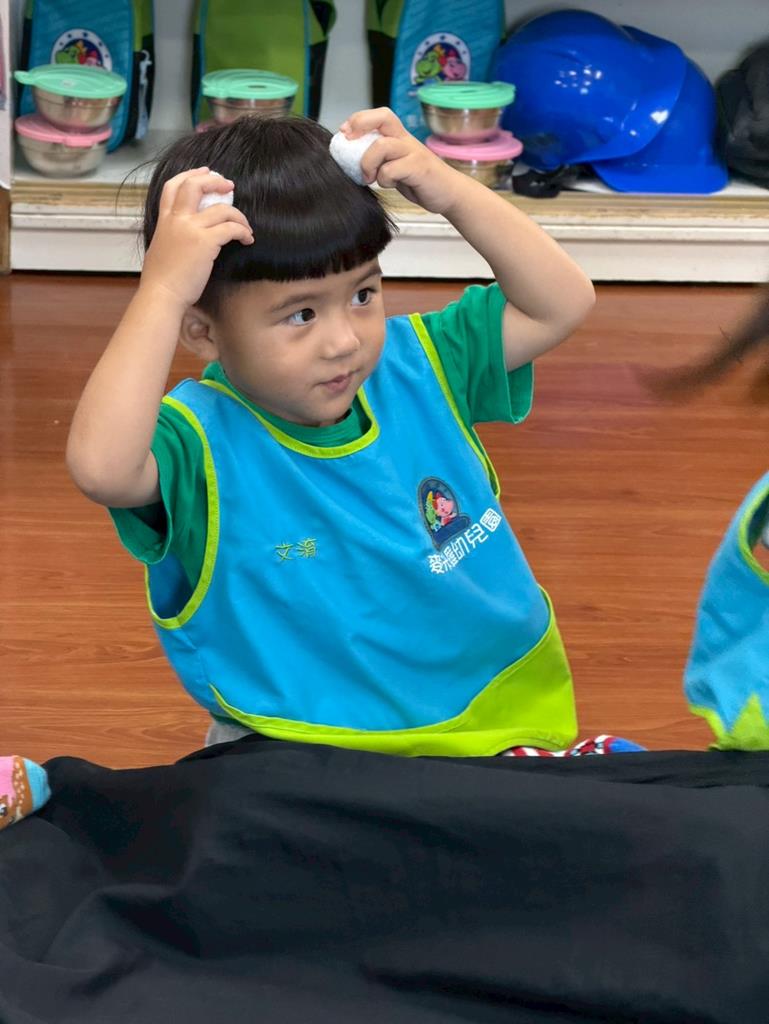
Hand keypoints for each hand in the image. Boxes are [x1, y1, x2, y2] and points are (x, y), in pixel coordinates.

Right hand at [140, 167, 253, 309]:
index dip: (190, 174)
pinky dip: (243, 232)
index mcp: (164, 220)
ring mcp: (191, 229)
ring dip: (239, 216)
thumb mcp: (161, 247)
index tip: (205, 171)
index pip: (173, 186)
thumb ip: (171, 234)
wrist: (161, 294)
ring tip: (246, 227)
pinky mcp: (205, 242)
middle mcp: (176, 220)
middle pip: (195, 185)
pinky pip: (231, 228)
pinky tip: (247, 240)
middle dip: (215, 180)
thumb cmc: (161, 280)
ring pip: (222, 208)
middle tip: (230, 185)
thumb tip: (184, 235)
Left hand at [341, 108, 463, 215]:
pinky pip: (392, 170)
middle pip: (383, 117)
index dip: (358, 120)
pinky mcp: (418, 168)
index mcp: (399, 136)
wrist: (449, 193)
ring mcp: (413, 152)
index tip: (344, 133)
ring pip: (382, 146)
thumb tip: (351, 159)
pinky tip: (390, 185)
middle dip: (360, 125)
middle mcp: (405, 140)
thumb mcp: (395, 166)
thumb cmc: (420, 180)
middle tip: (350, 142)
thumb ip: (379, 159)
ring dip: (368, 163)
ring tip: (369, 177)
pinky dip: (385, 180)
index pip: (378, 115)